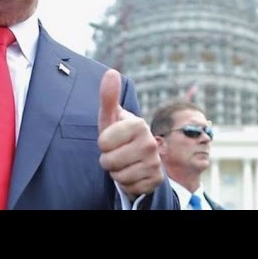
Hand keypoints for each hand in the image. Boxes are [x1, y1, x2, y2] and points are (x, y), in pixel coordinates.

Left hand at [97, 69, 162, 199]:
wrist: (136, 157)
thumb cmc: (118, 134)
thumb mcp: (110, 117)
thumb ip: (108, 96)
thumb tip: (111, 72)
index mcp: (138, 124)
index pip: (103, 142)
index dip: (102, 143)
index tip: (110, 139)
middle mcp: (150, 142)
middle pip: (108, 161)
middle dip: (107, 159)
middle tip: (116, 152)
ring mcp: (155, 162)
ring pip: (118, 175)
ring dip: (115, 171)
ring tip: (123, 162)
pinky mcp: (156, 180)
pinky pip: (128, 186)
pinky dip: (126, 182)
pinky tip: (132, 172)